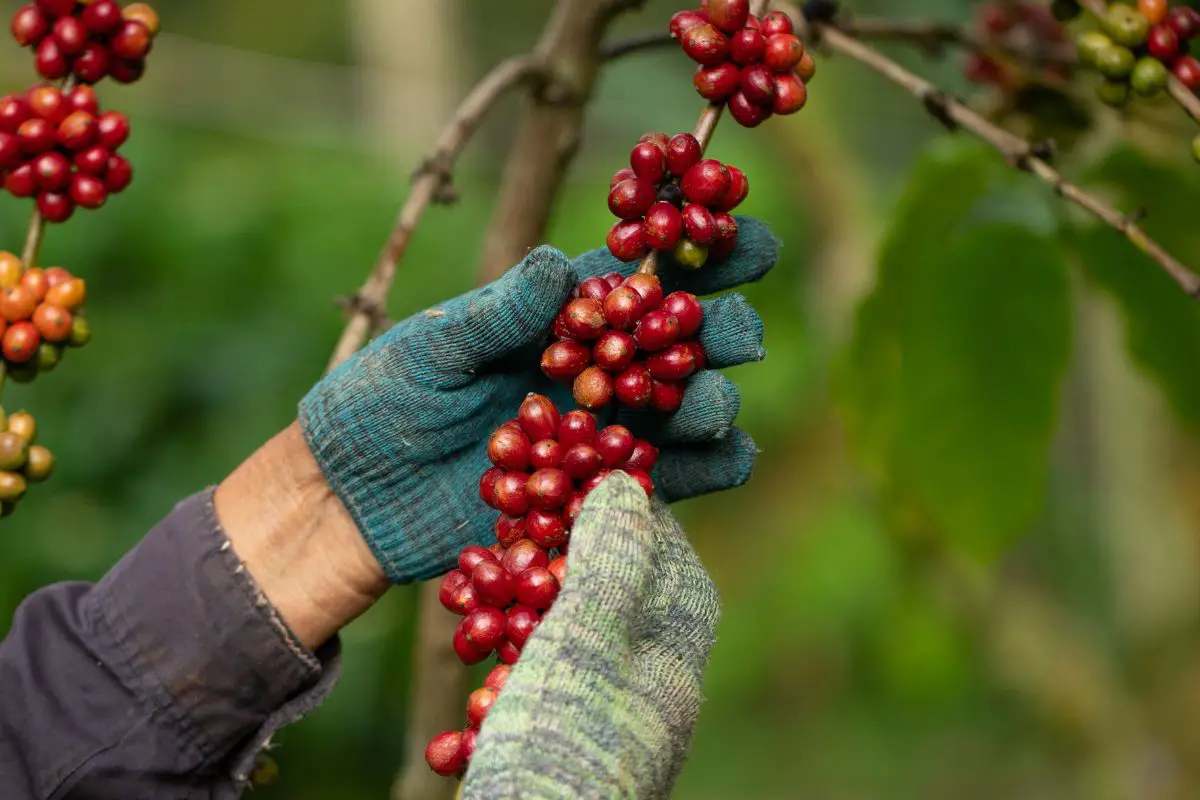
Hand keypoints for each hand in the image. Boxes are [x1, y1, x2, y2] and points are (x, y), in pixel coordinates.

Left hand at [300, 220, 777, 582]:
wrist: (351, 501)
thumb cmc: (376, 405)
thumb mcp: (428, 351)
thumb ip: (496, 315)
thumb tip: (557, 264)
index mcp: (556, 318)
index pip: (639, 278)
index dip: (700, 254)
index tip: (749, 239)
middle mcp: (592, 370)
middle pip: (680, 342)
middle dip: (719, 332)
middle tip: (735, 335)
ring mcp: (601, 433)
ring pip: (687, 410)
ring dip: (712, 401)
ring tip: (706, 404)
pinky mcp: (599, 495)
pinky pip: (673, 481)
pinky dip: (709, 469)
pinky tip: (724, 457)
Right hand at [461, 472, 718, 799]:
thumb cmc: (568, 736)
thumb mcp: (590, 630)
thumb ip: (610, 554)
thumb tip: (625, 484)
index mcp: (677, 636)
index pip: (656, 540)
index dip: (610, 502)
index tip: (561, 477)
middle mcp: (655, 672)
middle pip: (604, 585)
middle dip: (551, 557)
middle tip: (507, 534)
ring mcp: (613, 709)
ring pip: (562, 635)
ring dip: (514, 612)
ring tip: (474, 590)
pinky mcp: (571, 741)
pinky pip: (536, 687)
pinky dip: (501, 675)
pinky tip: (473, 678)